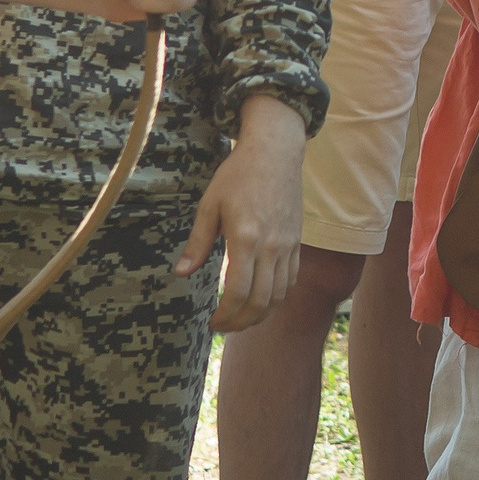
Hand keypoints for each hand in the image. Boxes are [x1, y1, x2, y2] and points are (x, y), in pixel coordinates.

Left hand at [178, 93, 308, 330]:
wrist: (275, 152)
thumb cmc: (238, 175)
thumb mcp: (209, 205)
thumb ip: (198, 243)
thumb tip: (181, 273)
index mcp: (245, 238)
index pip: (238, 292)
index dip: (225, 315)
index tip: (212, 321)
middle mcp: (271, 246)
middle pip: (261, 301)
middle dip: (241, 322)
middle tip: (223, 327)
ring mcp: (288, 245)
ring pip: (279, 295)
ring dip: (260, 315)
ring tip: (241, 319)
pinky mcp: (297, 242)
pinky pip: (291, 279)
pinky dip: (277, 297)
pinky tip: (262, 299)